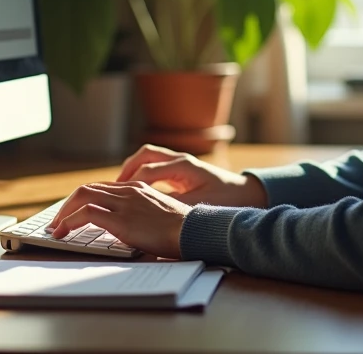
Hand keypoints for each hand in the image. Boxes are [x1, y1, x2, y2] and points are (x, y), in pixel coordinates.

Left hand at [47, 182, 190, 258]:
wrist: (192, 230)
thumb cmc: (181, 229)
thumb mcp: (159, 214)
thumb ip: (142, 213)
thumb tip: (129, 227)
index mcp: (137, 188)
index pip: (101, 187)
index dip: (83, 199)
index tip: (73, 212)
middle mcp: (127, 190)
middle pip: (87, 189)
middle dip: (67, 204)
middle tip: (58, 220)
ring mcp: (123, 203)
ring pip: (82, 197)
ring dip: (63, 212)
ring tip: (55, 228)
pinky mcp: (119, 218)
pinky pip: (85, 214)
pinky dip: (68, 222)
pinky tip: (62, 234)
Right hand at [115, 144, 268, 207]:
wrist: (249, 193)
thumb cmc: (228, 199)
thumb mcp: (201, 204)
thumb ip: (176, 205)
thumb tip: (151, 208)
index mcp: (184, 166)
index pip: (148, 170)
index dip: (130, 183)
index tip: (117, 196)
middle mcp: (181, 160)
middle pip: (145, 155)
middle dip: (127, 169)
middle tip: (113, 187)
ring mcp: (182, 164)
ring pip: (150, 158)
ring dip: (134, 169)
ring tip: (120, 187)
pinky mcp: (183, 172)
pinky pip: (156, 167)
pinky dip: (143, 175)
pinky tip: (138, 191)